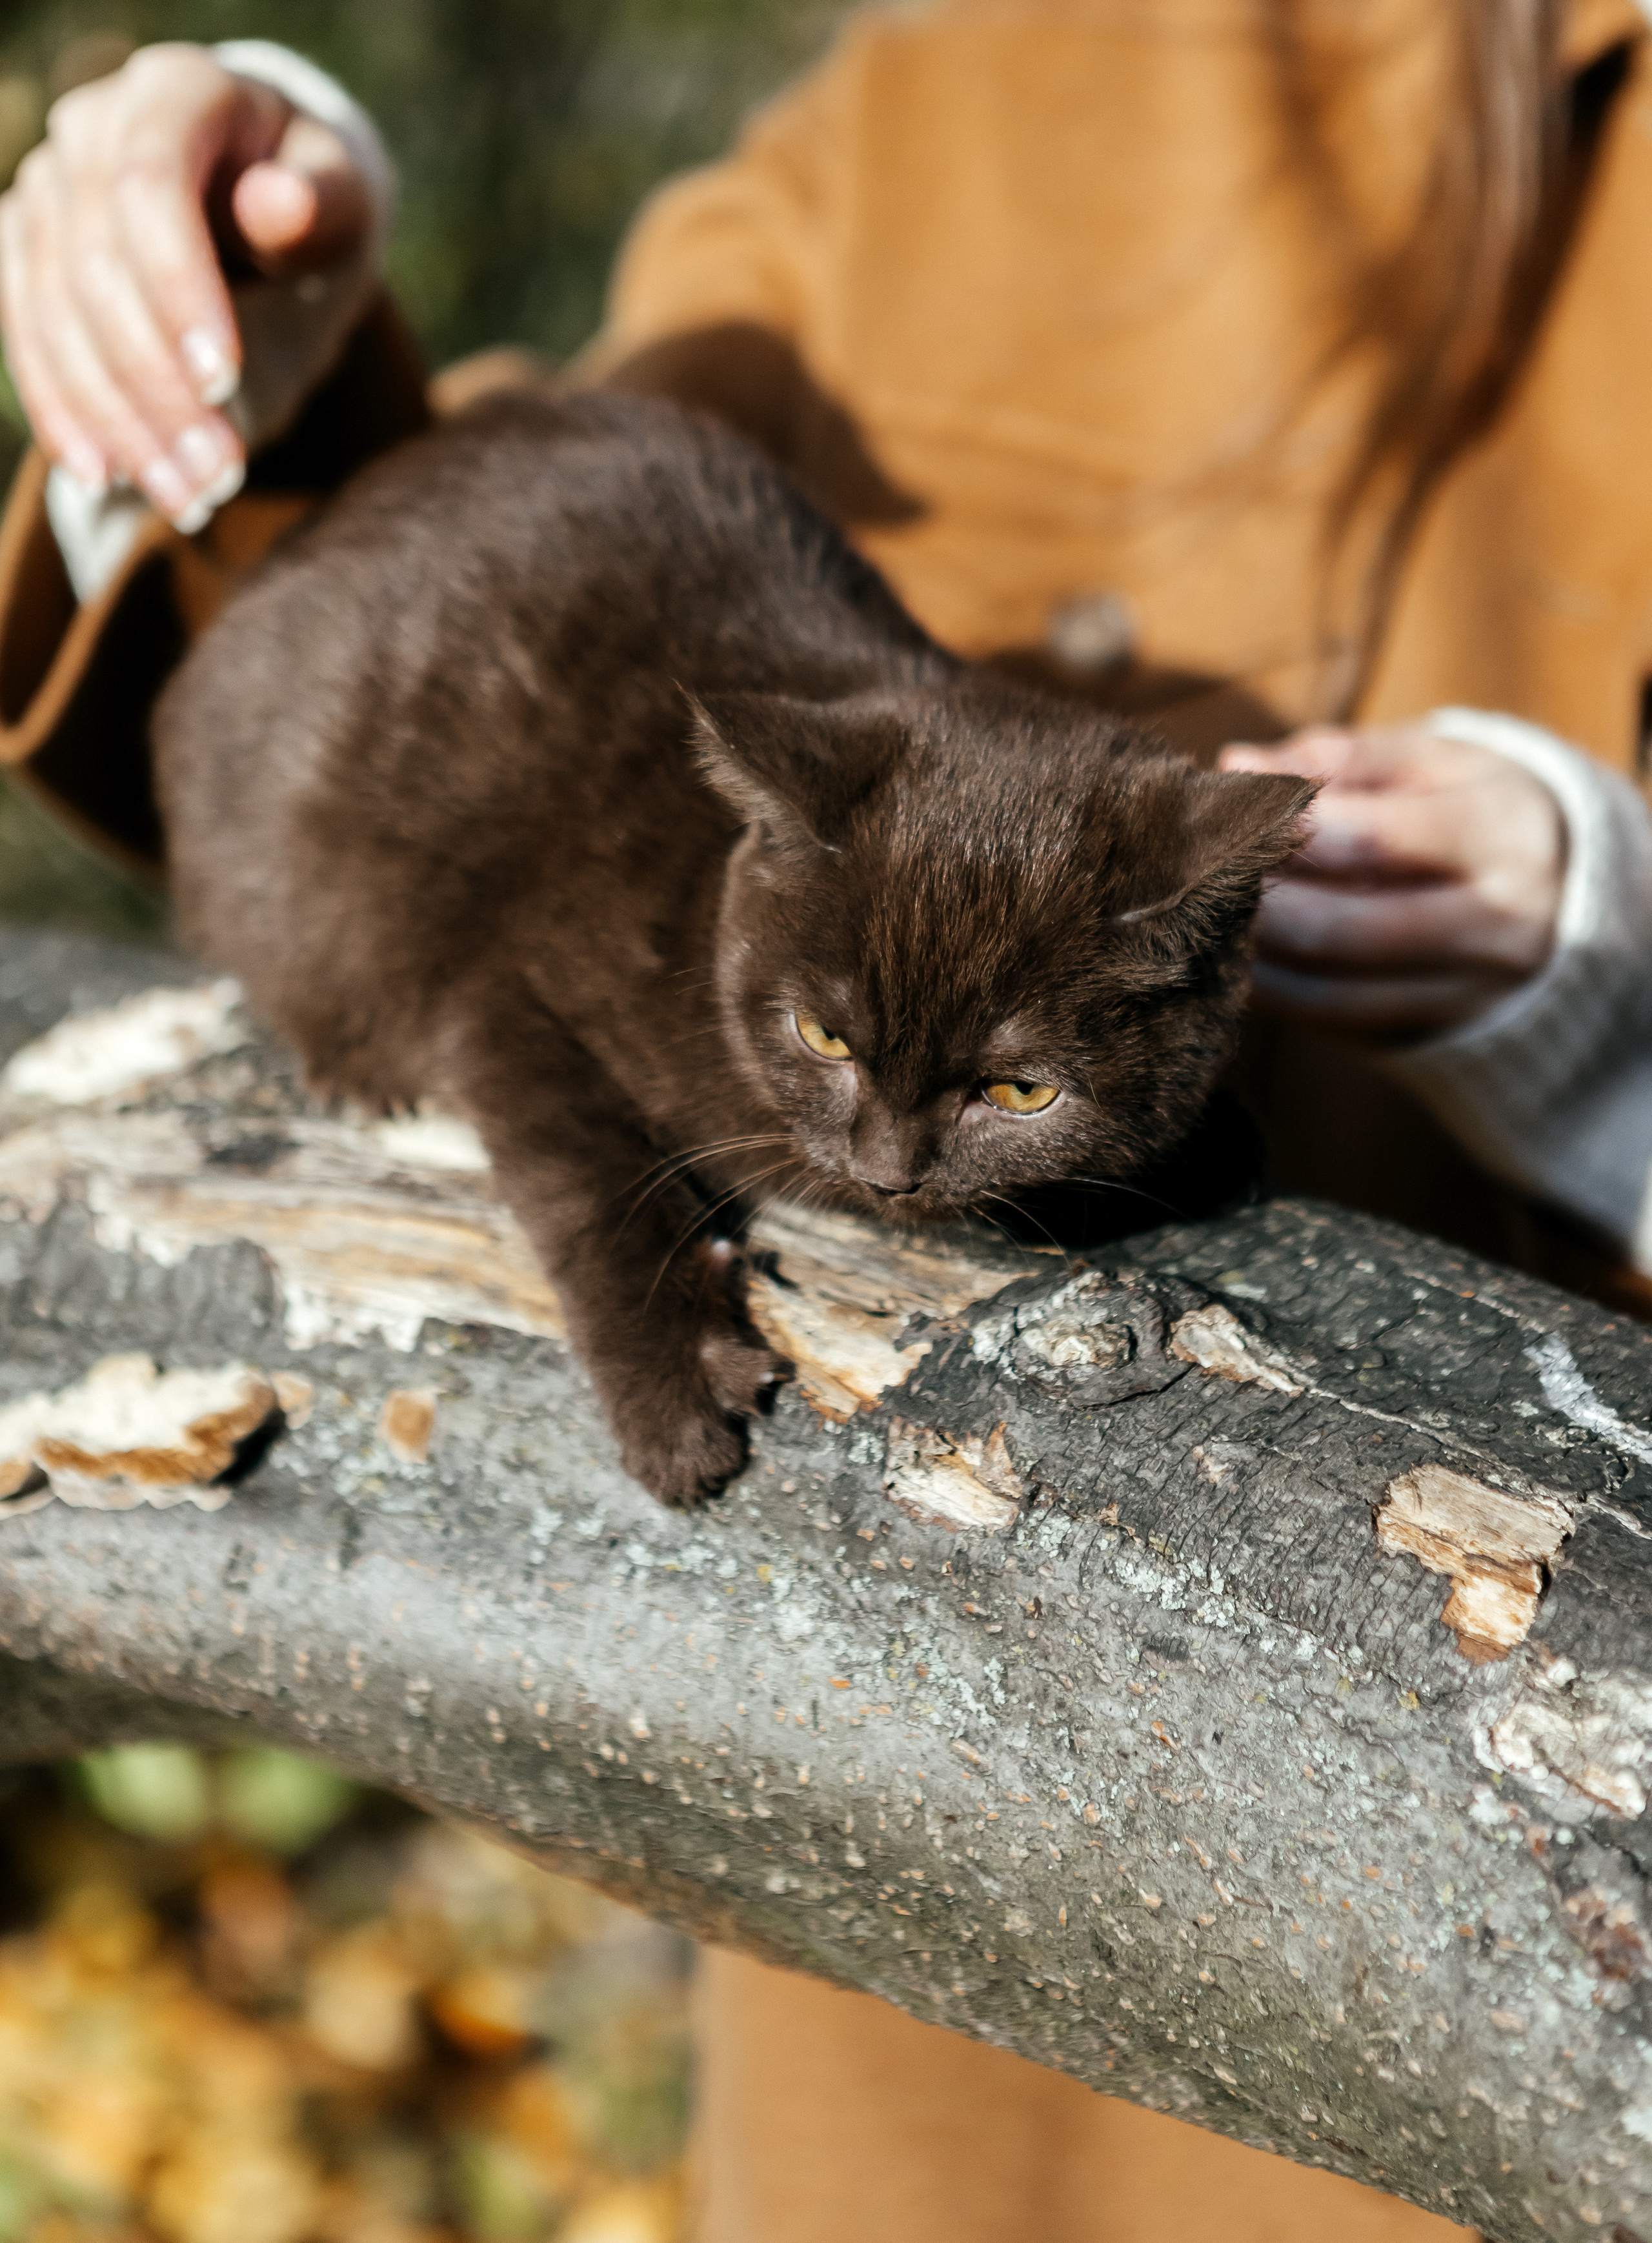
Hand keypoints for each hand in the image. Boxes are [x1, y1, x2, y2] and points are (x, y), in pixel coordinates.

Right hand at [0, 43, 372, 525]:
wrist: (256, 186)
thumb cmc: (308, 193)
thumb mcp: (337, 192)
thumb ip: (319, 199)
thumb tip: (278, 206)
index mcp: (173, 94)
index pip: (146, 188)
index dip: (176, 289)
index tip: (223, 384)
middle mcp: (89, 130)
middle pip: (97, 271)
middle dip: (157, 389)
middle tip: (222, 477)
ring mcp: (45, 192)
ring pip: (56, 319)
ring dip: (120, 422)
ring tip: (189, 499)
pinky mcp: (25, 250)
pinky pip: (26, 339)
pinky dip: (66, 416)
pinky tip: (107, 479)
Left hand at [1217, 722, 1564, 1041]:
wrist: (1570, 901)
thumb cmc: (1476, 811)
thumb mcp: (1437, 762)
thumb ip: (1342, 756)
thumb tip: (1238, 762)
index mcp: (1501, 835)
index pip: (1373, 839)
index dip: (1282, 828)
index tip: (1218, 810)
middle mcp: (1497, 926)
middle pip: (1343, 927)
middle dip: (1252, 902)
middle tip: (1186, 873)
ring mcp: (1468, 992)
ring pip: (1332, 989)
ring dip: (1249, 955)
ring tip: (1194, 915)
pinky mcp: (1434, 1032)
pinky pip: (1335, 1023)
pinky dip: (1271, 993)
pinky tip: (1227, 957)